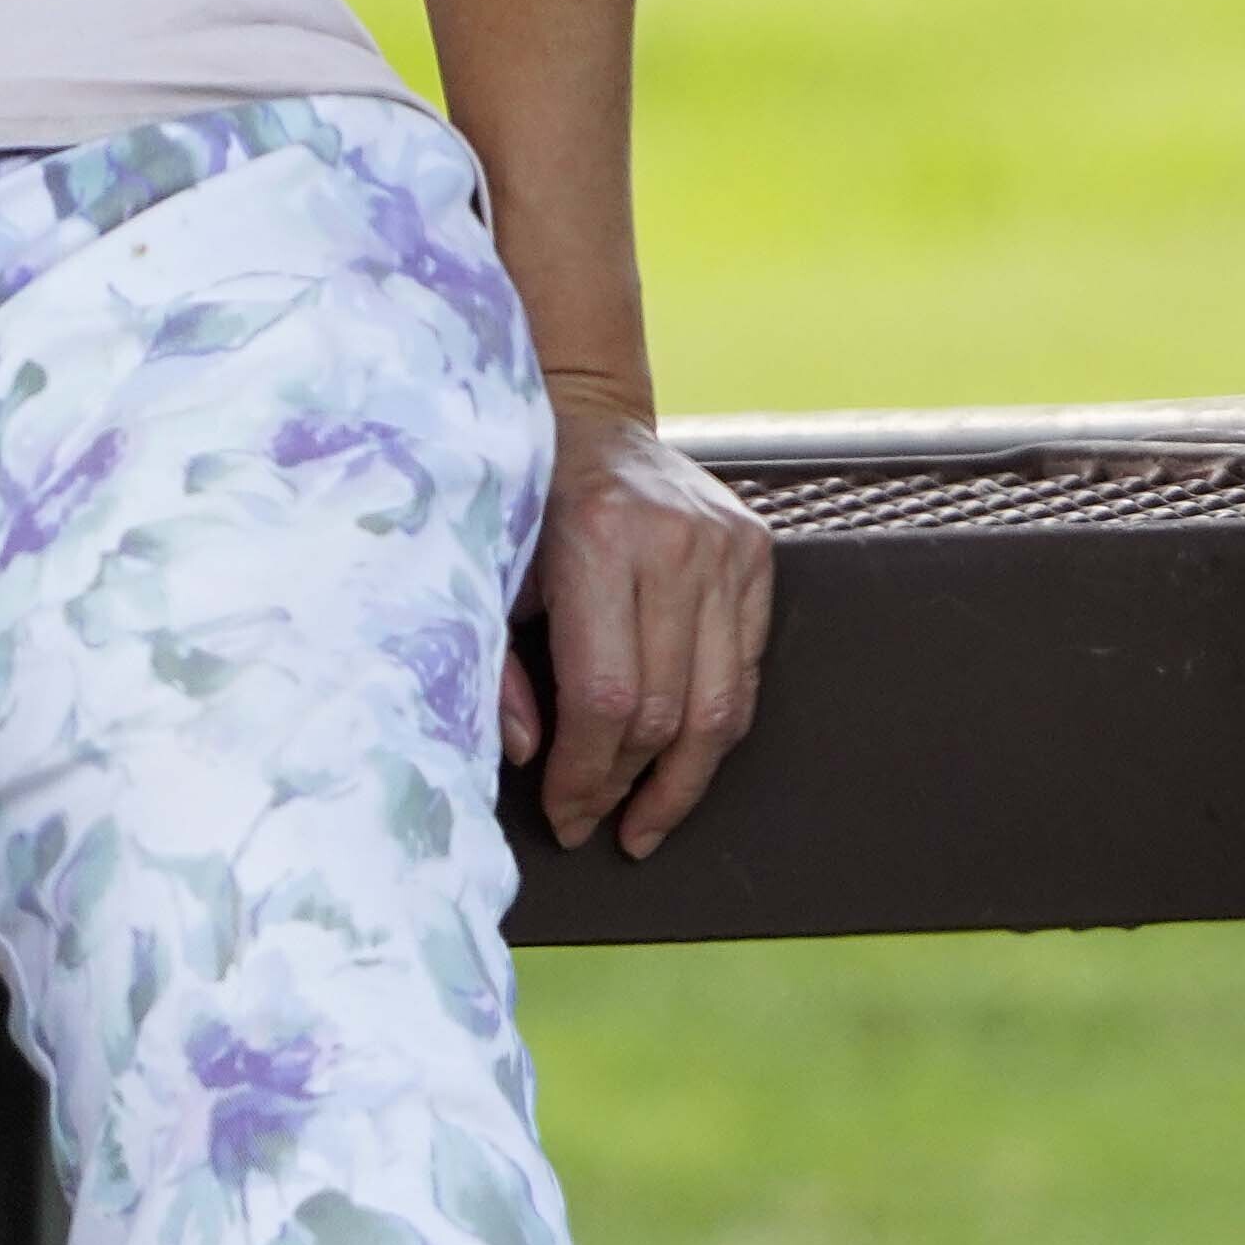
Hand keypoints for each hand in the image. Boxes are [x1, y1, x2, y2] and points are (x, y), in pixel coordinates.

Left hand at [515, 392, 778, 857]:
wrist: (585, 419)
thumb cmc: (522, 506)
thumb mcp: (488, 580)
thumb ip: (500, 672)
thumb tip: (529, 757)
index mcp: (598, 543)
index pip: (605, 698)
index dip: (586, 775)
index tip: (566, 816)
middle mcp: (673, 544)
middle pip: (664, 711)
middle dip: (626, 785)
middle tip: (596, 824)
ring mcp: (725, 548)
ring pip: (719, 705)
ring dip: (682, 780)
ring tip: (649, 821)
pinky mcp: (756, 553)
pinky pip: (745, 670)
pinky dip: (715, 728)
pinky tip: (682, 762)